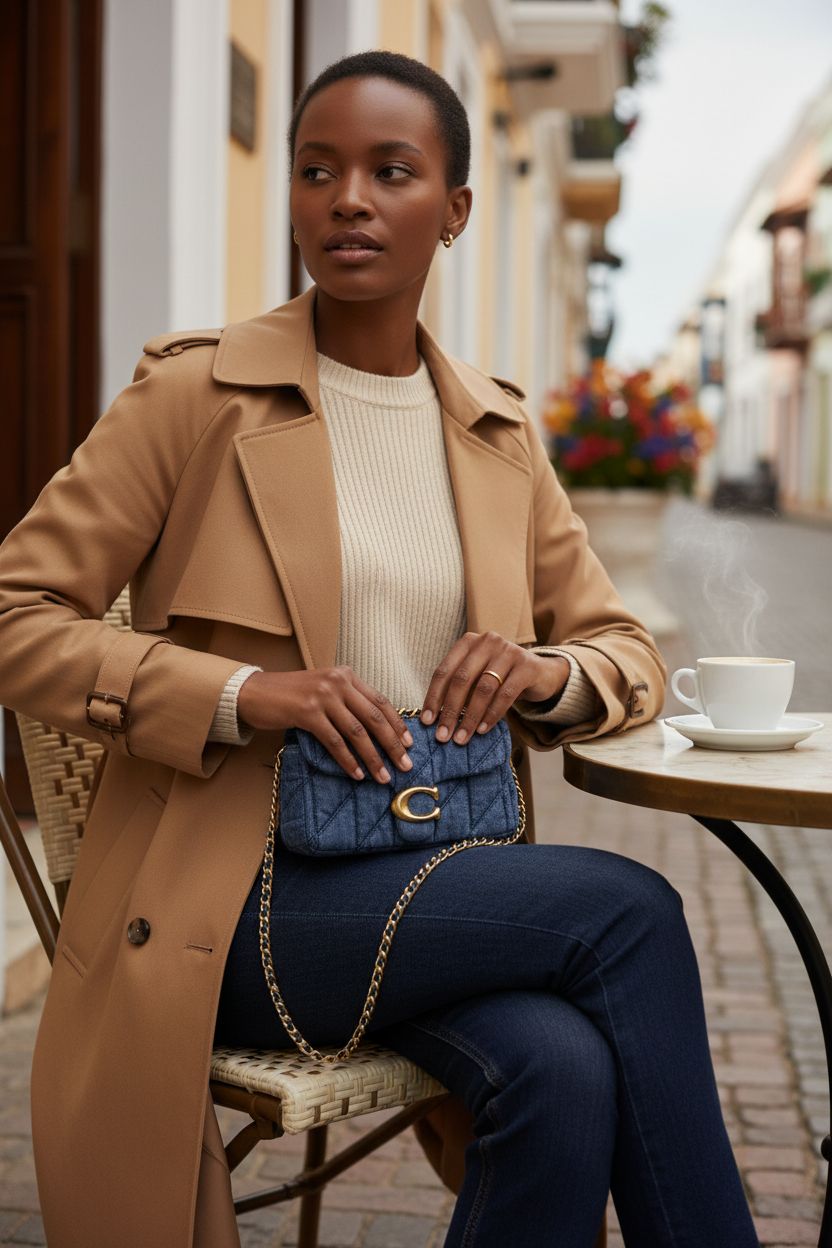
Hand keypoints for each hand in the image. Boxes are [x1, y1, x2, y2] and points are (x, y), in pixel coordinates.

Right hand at [237, 667, 413, 783]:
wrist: (254, 691)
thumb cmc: (291, 694)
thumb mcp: (324, 688)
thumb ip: (347, 700)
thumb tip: (375, 729)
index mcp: (346, 675)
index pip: (380, 701)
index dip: (397, 724)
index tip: (409, 744)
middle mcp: (337, 682)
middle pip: (374, 718)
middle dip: (393, 744)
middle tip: (405, 765)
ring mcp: (322, 697)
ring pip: (357, 733)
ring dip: (373, 758)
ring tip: (383, 776)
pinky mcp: (307, 713)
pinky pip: (334, 741)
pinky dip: (348, 760)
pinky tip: (357, 774)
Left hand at [420, 632, 569, 744]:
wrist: (540, 674)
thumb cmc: (500, 678)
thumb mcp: (477, 678)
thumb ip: (458, 690)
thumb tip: (435, 720)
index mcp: (468, 642)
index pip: (444, 671)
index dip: (434, 697)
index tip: (427, 722)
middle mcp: (487, 641)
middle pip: (462, 679)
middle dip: (450, 710)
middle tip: (443, 735)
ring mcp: (509, 651)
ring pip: (483, 688)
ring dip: (470, 717)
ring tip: (462, 737)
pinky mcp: (527, 666)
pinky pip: (505, 694)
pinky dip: (492, 714)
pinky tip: (483, 730)